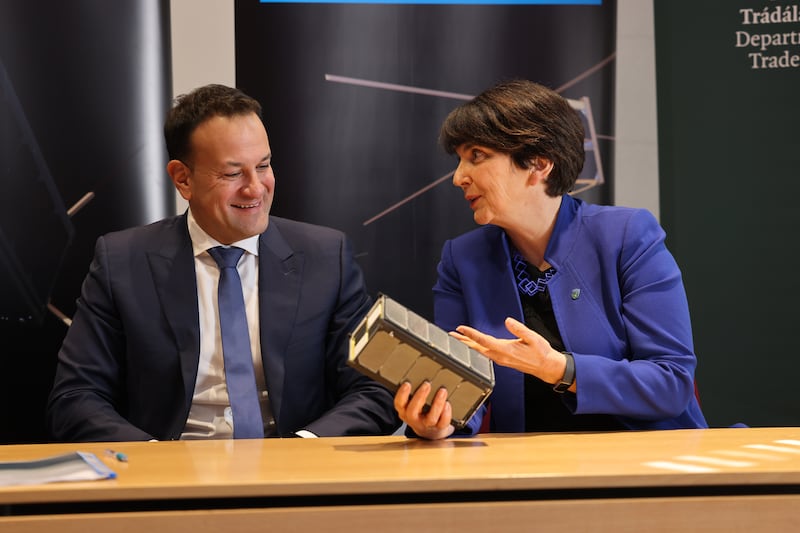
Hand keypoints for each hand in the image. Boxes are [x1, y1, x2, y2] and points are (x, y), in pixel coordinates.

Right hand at [394, 381, 454, 439]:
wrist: (429, 432)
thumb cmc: (420, 412)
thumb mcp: (412, 403)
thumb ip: (413, 392)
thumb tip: (419, 374)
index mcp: (404, 411)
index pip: (399, 403)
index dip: (402, 394)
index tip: (407, 383)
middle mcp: (413, 419)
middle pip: (413, 411)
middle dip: (420, 396)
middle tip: (427, 384)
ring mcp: (426, 425)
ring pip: (431, 418)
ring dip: (437, 403)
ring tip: (442, 391)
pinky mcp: (438, 428)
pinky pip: (443, 422)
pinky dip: (446, 413)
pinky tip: (447, 403)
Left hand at [450, 317, 567, 385]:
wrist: (546, 367)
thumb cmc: (541, 352)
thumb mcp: (533, 337)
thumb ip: (519, 329)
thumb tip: (507, 321)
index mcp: (505, 350)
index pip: (484, 341)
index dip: (471, 334)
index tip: (461, 328)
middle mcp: (500, 356)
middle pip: (477, 348)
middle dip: (463, 341)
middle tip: (450, 334)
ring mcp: (500, 359)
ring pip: (479, 351)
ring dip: (468, 345)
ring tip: (457, 339)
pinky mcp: (502, 360)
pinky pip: (485, 354)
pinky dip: (476, 348)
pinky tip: (472, 345)